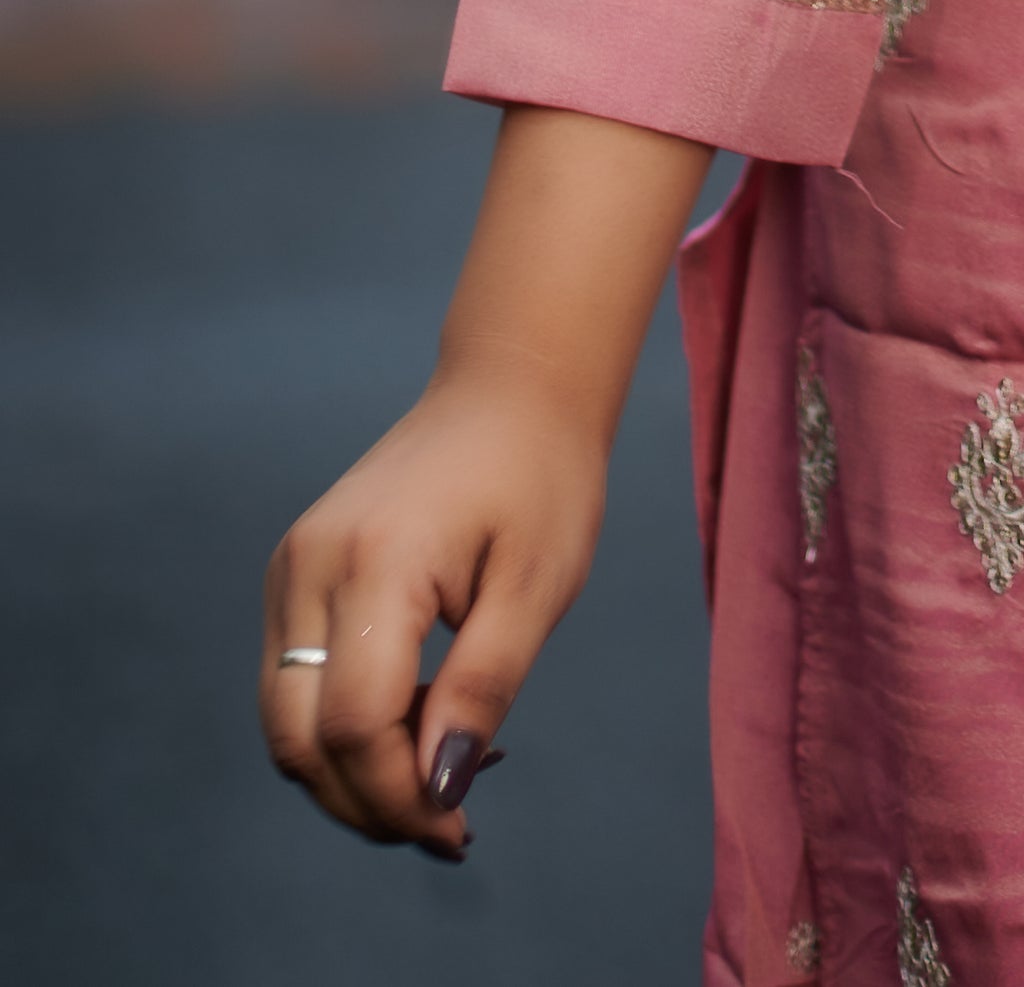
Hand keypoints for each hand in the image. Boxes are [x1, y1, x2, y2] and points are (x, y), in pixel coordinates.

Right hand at [259, 366, 601, 851]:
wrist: (509, 388)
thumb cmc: (539, 478)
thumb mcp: (536, 586)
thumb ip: (482, 689)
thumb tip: (439, 792)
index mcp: (375, 561)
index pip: (355, 724)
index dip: (398, 796)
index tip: (458, 830)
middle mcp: (309, 566)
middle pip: (302, 738)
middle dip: (368, 803)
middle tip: (449, 827)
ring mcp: (291, 568)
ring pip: (289, 722)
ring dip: (354, 773)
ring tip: (441, 776)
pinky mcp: (293, 574)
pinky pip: (299, 682)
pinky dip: (345, 728)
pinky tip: (419, 723)